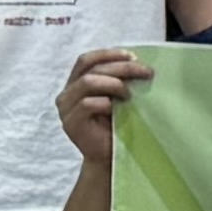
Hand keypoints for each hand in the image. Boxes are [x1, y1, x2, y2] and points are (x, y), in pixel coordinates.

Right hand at [55, 45, 147, 166]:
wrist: (110, 156)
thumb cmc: (118, 123)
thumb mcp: (118, 96)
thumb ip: (119, 79)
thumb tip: (140, 61)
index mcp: (76, 83)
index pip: (86, 60)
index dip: (109, 54)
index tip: (134, 56)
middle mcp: (67, 94)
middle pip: (92, 69)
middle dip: (122, 68)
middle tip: (146, 73)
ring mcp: (66, 109)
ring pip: (87, 82)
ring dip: (114, 83)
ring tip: (130, 94)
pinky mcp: (70, 124)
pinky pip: (87, 104)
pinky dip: (106, 102)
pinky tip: (117, 108)